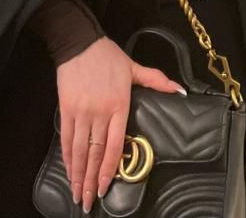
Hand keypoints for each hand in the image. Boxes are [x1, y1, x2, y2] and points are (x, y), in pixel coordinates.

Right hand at [57, 35, 185, 210]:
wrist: (80, 42)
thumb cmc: (108, 55)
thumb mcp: (134, 67)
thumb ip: (156, 81)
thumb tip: (179, 91)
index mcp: (119, 105)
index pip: (115, 146)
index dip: (109, 170)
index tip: (104, 187)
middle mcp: (100, 113)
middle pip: (95, 153)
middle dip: (91, 181)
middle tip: (88, 202)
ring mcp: (82, 112)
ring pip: (79, 150)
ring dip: (77, 175)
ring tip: (77, 194)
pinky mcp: (67, 109)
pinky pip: (66, 138)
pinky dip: (67, 157)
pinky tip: (69, 171)